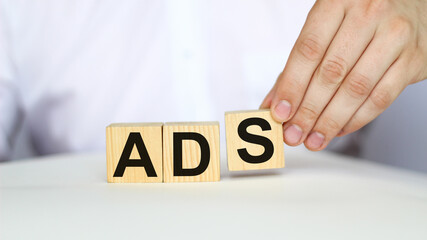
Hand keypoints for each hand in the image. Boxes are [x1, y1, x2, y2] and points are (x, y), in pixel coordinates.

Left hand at [261, 0, 426, 150]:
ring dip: (330, 121)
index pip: (309, 50)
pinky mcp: (414, 59)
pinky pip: (381, 97)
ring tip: (313, 139)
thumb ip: (298, 63)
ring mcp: (395, 36)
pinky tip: (339, 129)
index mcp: (338, 2)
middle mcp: (369, 15)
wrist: (411, 4)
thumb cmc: (360, 16)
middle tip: (293, 134)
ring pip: (356, 89)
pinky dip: (357, 119)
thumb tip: (274, 103)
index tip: (279, 113)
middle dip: (308, 110)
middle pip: (331, 73)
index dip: (291, 85)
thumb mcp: (325, 27)